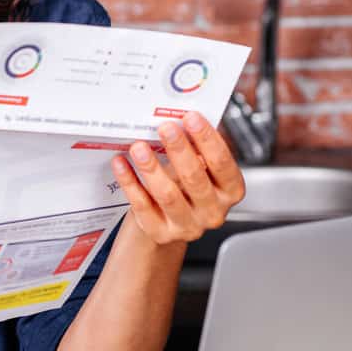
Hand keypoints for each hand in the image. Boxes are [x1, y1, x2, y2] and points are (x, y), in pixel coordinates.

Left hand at [111, 112, 245, 248]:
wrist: (170, 221)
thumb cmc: (188, 186)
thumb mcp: (200, 167)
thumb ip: (196, 148)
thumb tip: (180, 120)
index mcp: (230, 191)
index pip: (222, 163)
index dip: (207, 139)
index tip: (191, 118)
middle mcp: (213, 211)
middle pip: (195, 178)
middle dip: (179, 150)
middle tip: (165, 128)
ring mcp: (187, 225)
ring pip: (168, 194)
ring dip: (152, 168)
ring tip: (139, 147)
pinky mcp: (161, 232)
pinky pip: (142, 206)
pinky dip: (130, 182)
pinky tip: (121, 164)